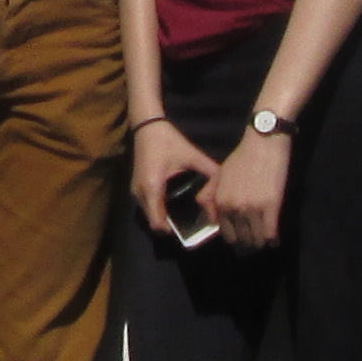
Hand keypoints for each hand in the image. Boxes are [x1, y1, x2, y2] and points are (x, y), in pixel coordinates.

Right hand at [131, 118, 214, 239]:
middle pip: (154, 223)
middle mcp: (140, 193)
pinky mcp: (136, 188)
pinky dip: (158, 212)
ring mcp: (135, 191)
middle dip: (171, 228)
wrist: (146, 127)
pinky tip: (174, 207)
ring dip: (163, 220)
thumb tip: (225, 188)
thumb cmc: (168, 141)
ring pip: (149, 217)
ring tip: (184, 220)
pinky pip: (147, 208)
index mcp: (153, 187)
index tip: (190, 233)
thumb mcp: (192, 155)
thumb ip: (210, 171)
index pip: (158, 223)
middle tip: (191, 228)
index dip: (172, 232)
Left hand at [203, 128, 293, 253]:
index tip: (241, 241)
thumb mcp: (219, 176)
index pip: (226, 233)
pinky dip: (273, 240)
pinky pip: (270, 233)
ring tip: (264, 242)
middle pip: (241, 240)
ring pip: (256, 239)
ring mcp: (253, 208)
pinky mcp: (271, 206)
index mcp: (221, 202)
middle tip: (253, 246)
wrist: (263, 142)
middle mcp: (234, 208)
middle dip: (247, 245)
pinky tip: (274, 241)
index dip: (235, 239)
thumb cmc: (242, 157)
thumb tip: (212, 220)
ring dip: (260, 244)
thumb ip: (209, 197)